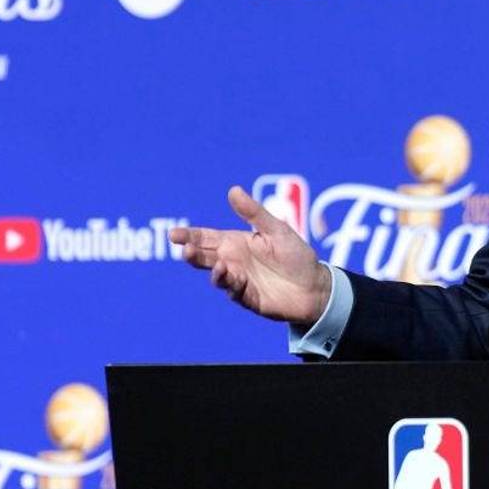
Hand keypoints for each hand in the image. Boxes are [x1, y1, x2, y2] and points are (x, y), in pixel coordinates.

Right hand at [170, 186, 329, 324]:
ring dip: (214, 271)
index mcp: (236, 242)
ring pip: (217, 276)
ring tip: (219, 265)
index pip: (206, 238)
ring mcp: (238, 280)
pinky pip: (234, 291)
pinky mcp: (247, 298)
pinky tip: (235, 277)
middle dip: (193, 254)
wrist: (315, 286)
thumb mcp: (276, 230)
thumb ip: (254, 213)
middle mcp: (233, 262)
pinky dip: (232, 284)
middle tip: (185, 249)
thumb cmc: (296, 255)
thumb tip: (233, 190)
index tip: (173, 234)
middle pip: (205, 257)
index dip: (189, 236)